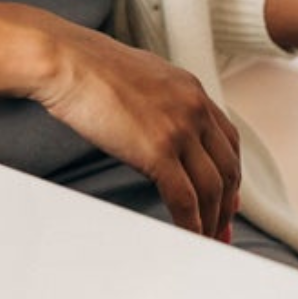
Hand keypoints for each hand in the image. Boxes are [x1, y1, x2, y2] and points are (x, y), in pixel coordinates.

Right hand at [31, 20, 241, 238]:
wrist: (65, 59)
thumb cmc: (87, 66)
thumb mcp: (141, 77)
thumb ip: (160, 100)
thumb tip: (155, 122)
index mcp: (192, 91)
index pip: (227, 140)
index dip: (232, 172)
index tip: (230, 194)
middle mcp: (195, 108)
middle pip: (227, 167)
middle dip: (228, 203)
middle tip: (224, 226)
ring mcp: (180, 129)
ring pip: (211, 187)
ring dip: (212, 219)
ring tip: (207, 239)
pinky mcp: (159, 149)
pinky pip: (185, 197)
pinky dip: (191, 221)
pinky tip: (189, 234)